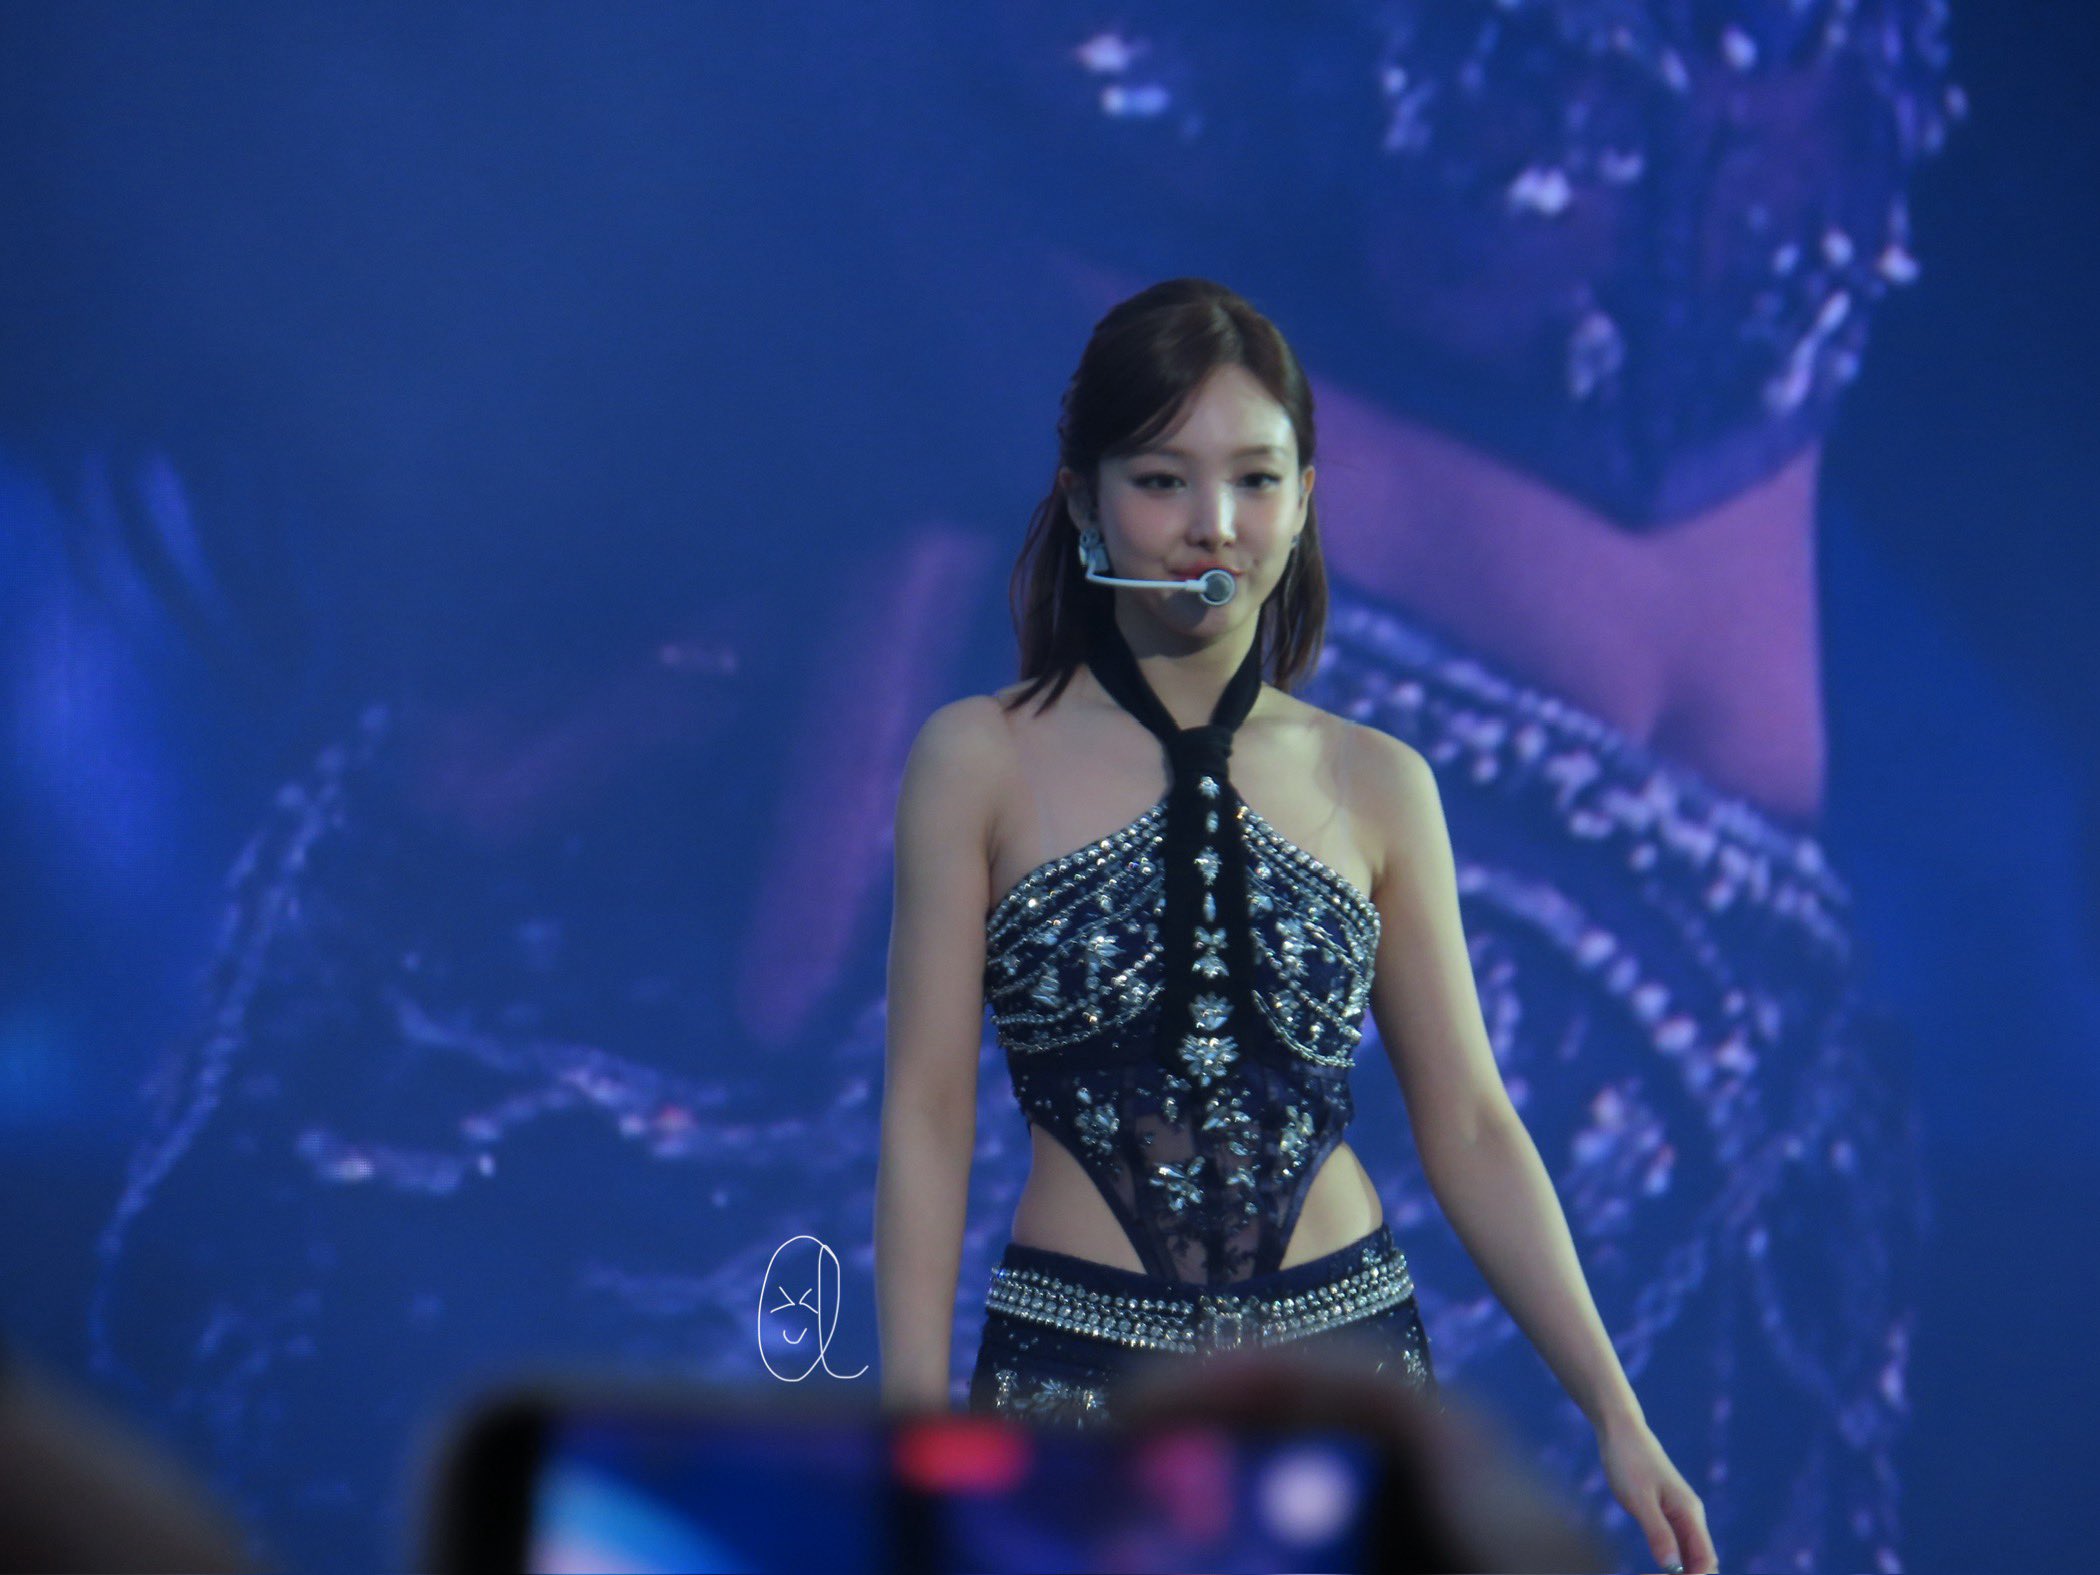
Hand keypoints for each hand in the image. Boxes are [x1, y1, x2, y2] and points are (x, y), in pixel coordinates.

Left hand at [1598, 1416, 1715, 1572]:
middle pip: (1703, 1562)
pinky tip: (1654, 1568)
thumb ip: (1658, 1532)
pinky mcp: (1667, 1512)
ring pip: (1691, 1555)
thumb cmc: (1628, 1460)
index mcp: (1690, 1514)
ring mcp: (1681, 1515)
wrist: (1621, 1430)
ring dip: (1677, 1572)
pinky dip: (1670, 1561)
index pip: (1706, 1560)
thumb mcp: (1639, 1498)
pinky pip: (1678, 1545)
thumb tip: (1672, 1568)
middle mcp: (1692, 1516)